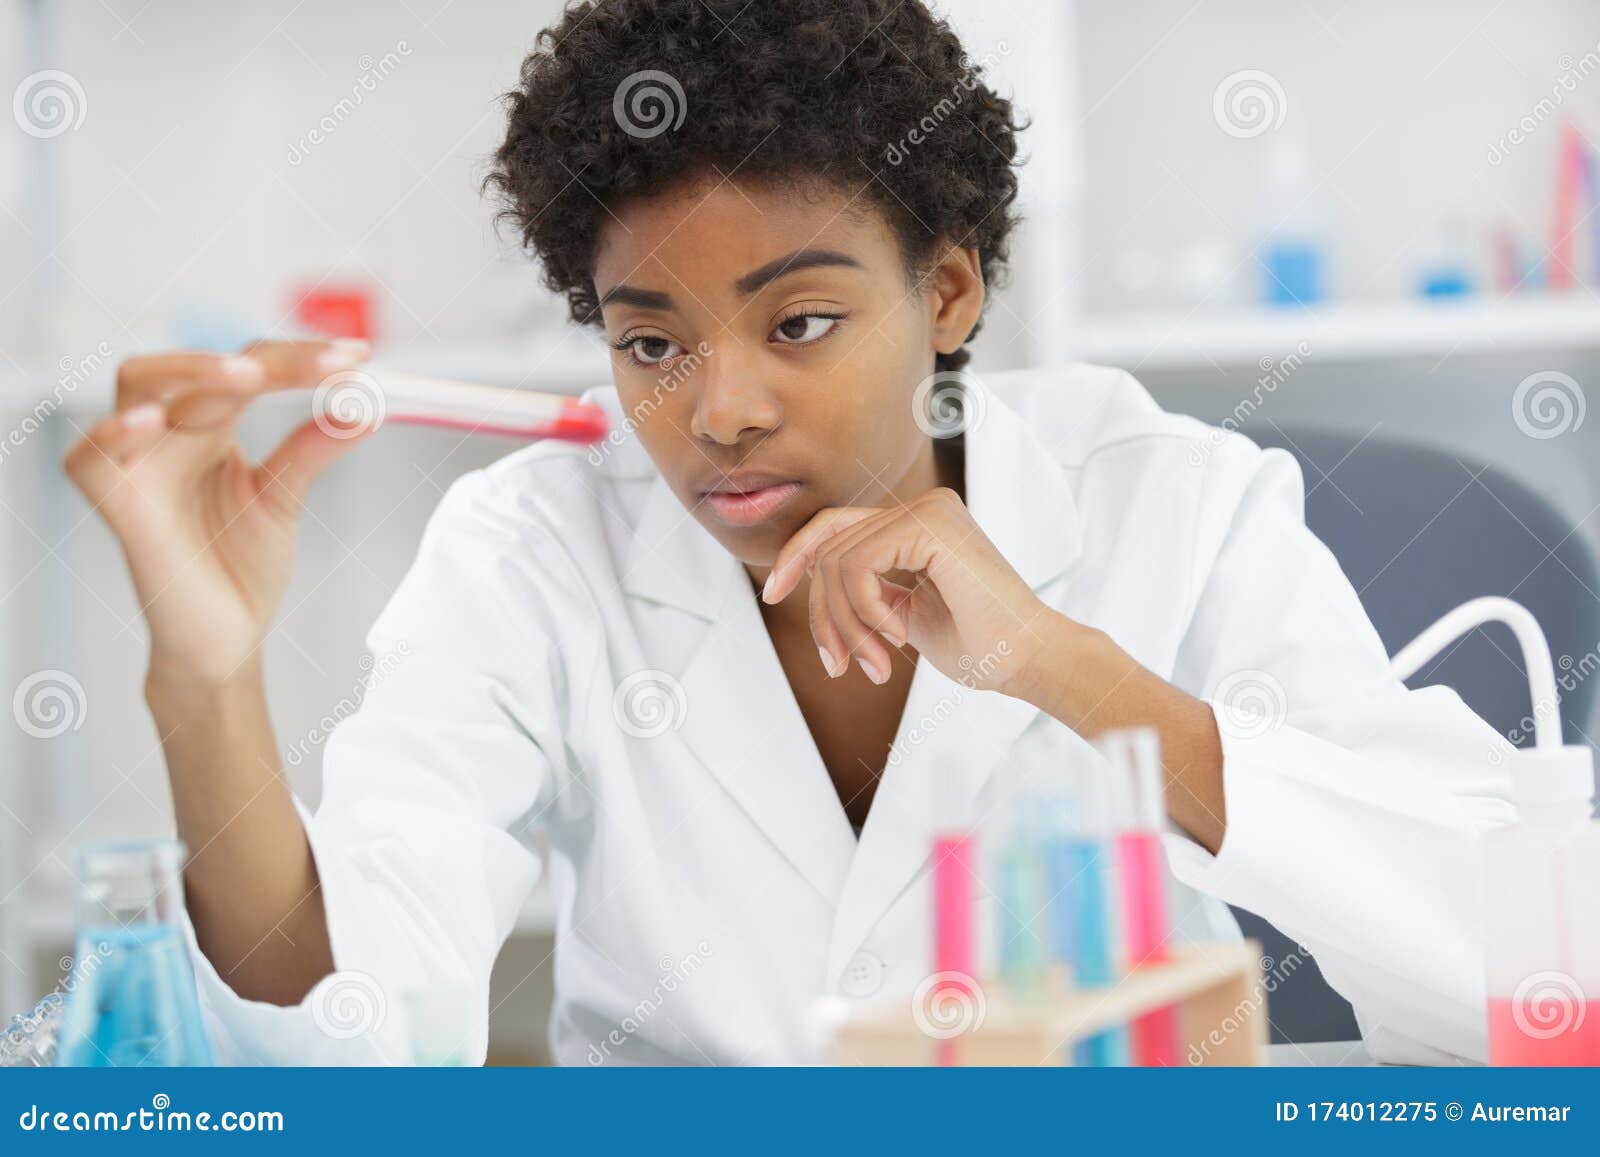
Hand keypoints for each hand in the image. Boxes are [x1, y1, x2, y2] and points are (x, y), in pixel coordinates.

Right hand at [63, 339, 374, 687]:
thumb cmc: (241, 569)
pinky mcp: (118, 507)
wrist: (226, 642)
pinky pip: (91, 458)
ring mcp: (140, 465)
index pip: (250, 368)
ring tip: (252, 376)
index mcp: (210, 426)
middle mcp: (170, 435)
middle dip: (264, 360)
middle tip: (327, 365)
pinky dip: (114, 434)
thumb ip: (312, 450)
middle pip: (199, 366)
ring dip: (193, 371)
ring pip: (138, 385)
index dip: (301, 357)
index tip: (359, 356)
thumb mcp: (284, 499)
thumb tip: (363, 408)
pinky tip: (150, 423)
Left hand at [761, 486, 1055, 693]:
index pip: (834, 527)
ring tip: (874, 665)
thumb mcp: (904, 614)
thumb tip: (813, 581)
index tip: (773, 596)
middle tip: (837, 664)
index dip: (796, 556)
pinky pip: (858, 566)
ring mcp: (928, 510)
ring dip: (845, 625)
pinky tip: (896, 639)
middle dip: (820, 611)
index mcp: (918, 522)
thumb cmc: (977, 645)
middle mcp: (923, 506)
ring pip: (838, 561)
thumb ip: (867, 590)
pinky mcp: (930, 526)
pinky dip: (865, 611)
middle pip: (828, 544)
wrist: (1027, 659)